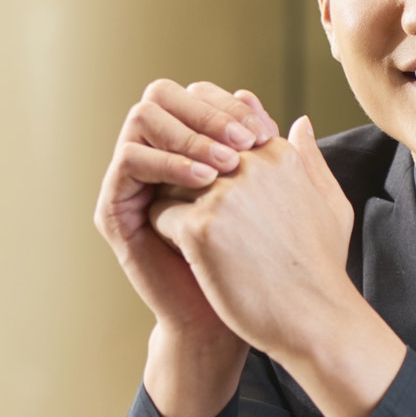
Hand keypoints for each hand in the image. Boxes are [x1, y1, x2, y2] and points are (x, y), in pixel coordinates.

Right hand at [95, 80, 278, 416]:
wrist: (235, 320)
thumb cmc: (264, 268)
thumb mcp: (287, 208)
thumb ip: (291, 164)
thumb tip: (300, 120)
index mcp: (192, 149)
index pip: (198, 96)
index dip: (229, 105)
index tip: (265, 132)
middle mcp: (158, 158)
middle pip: (163, 95)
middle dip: (205, 112)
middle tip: (243, 142)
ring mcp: (134, 182)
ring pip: (142, 118)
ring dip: (186, 133)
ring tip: (225, 165)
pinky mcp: (116, 210)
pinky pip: (129, 161)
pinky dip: (166, 161)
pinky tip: (204, 182)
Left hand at [148, 117, 404, 416]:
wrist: (316, 320)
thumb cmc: (322, 269)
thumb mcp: (329, 204)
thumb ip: (309, 159)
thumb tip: (298, 122)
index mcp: (278, 155)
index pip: (223, 133)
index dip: (212, 164)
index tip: (217, 195)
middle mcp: (251, 165)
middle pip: (191, 152)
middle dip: (186, 178)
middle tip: (196, 216)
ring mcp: (224, 194)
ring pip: (170, 179)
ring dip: (175, 204)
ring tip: (195, 239)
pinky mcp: (200, 227)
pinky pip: (159, 213)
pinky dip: (166, 234)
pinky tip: (190, 258)